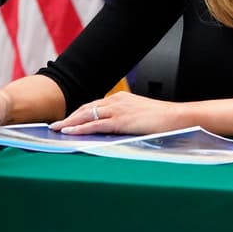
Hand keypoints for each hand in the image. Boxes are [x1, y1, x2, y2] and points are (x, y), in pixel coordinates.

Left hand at [48, 91, 188, 135]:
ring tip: (56, 129)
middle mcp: (117, 101)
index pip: (95, 105)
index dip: (79, 113)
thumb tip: (118, 130)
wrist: (177, 118)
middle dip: (70, 117)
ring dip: (69, 122)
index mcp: (122, 99)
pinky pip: (95, 124)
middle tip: (55, 125)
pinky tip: (69, 132)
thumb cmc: (164, 120)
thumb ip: (128, 120)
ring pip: (86, 115)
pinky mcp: (120, 121)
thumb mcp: (142, 116)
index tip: (68, 120)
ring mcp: (118, 110)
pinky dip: (79, 128)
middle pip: (87, 108)